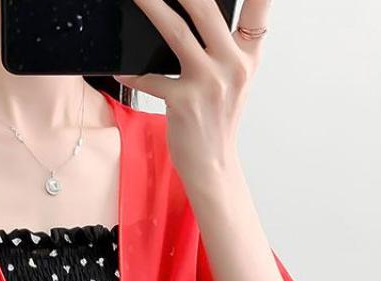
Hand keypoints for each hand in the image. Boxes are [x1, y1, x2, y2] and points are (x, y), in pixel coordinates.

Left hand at [116, 0, 271, 187]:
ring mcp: (208, 84)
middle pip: (206, 9)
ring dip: (153, 8)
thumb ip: (226, 46)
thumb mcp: (234, 79)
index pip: (260, 6)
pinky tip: (120, 67)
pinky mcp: (183, 103)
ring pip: (177, 33)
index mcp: (249, 55)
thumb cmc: (217, 120)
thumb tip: (198, 13)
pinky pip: (150, 79)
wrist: (212, 165)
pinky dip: (132, 72)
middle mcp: (233, 65)